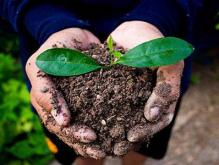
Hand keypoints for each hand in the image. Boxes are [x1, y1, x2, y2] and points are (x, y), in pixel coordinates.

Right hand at [26, 28, 104, 158]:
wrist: (76, 42)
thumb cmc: (62, 45)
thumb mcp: (50, 53)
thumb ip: (51, 72)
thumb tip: (60, 108)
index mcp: (41, 87)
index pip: (46, 102)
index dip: (56, 111)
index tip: (67, 121)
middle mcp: (50, 101)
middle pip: (58, 122)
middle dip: (74, 132)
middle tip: (91, 138)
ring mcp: (64, 106)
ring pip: (70, 129)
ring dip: (83, 141)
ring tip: (100, 151)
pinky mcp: (79, 107)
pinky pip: (83, 124)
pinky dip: (92, 136)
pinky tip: (104, 144)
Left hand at [110, 21, 182, 146]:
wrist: (131, 29)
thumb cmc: (153, 42)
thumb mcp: (167, 61)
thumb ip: (166, 87)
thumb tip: (154, 115)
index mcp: (162, 95)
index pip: (159, 120)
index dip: (147, 131)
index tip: (132, 136)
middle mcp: (145, 98)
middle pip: (141, 124)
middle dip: (128, 136)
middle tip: (116, 147)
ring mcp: (129, 95)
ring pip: (123, 118)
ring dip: (114, 132)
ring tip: (103, 142)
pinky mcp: (113, 90)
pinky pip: (107, 105)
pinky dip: (101, 115)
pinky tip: (91, 123)